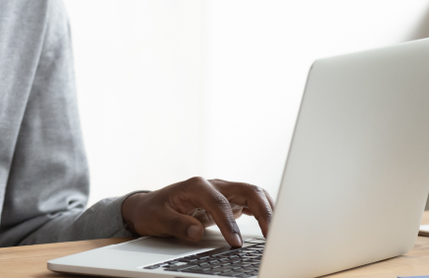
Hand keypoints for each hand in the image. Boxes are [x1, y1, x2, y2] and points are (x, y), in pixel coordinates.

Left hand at [120, 177, 273, 247]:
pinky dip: (264, 211)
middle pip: (246, 190)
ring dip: (268, 209)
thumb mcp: (158, 219)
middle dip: (263, 210)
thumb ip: (177, 225)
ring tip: (278, 231)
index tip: (236, 243)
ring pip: (253, 193)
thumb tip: (196, 232)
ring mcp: (223, 191)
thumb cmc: (154, 210)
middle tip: (271, 235)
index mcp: (196, 185)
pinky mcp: (228, 200)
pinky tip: (272, 225)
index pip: (219, 202)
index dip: (230, 223)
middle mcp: (213, 184)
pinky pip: (251, 202)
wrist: (150, 205)